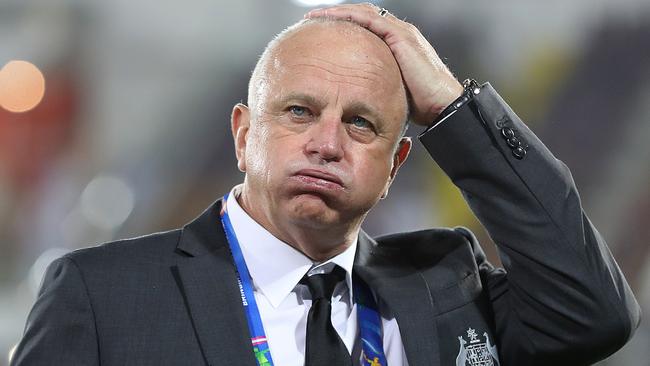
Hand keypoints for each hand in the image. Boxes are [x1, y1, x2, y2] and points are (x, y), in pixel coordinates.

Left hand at [305, 3, 462, 125]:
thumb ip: (376, 85)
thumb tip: (355, 98)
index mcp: (397, 44)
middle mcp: (399, 33)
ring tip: (315, 16)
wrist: (443, 105)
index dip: (344, 26)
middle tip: (313, 20)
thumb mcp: (391, 90)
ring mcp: (401, 33)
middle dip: (337, 16)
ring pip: (363, 13)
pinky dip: (349, 16)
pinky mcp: (400, 37)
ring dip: (338, 13)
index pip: (366, 27)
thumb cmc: (421, 105)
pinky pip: (369, 20)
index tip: (322, 33)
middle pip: (362, 16)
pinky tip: (332, 18)